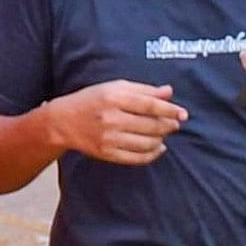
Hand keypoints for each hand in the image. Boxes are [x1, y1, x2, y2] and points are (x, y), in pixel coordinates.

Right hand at [45, 80, 183, 165]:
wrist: (63, 122)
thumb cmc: (91, 100)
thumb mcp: (114, 87)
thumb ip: (143, 89)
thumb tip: (169, 92)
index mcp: (114, 97)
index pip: (150, 105)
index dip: (170, 110)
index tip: (183, 113)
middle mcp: (111, 118)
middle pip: (151, 125)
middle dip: (168, 125)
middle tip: (174, 124)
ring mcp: (109, 138)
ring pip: (147, 143)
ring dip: (161, 139)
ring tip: (163, 134)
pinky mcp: (107, 154)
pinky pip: (137, 157)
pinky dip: (152, 154)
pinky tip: (158, 147)